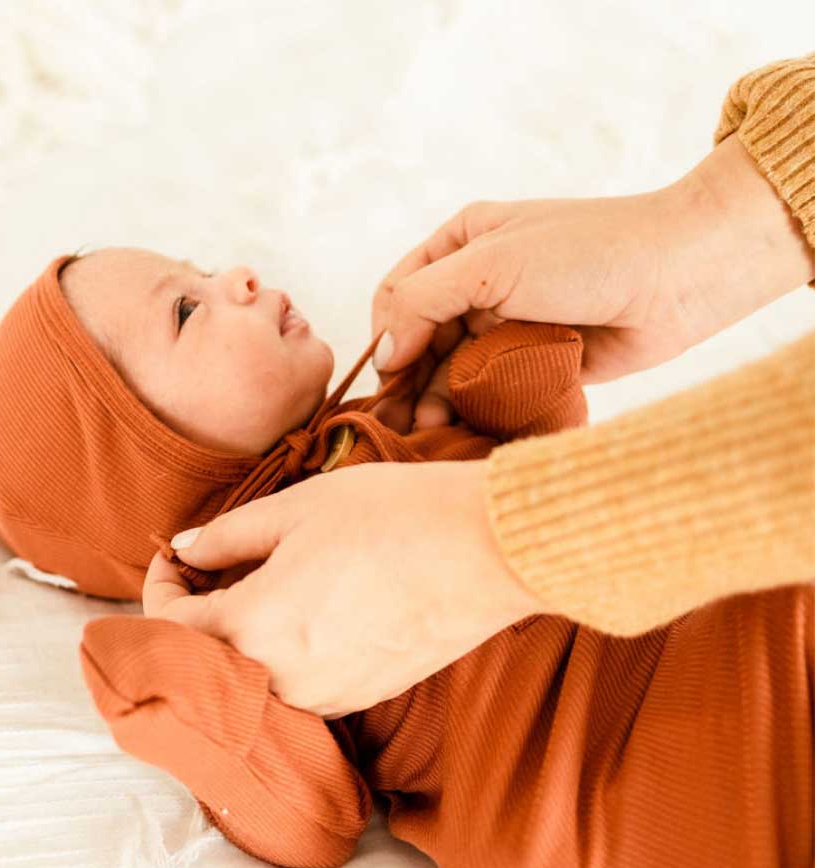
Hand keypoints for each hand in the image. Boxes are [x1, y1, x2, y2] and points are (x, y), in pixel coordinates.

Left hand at [141, 459, 542, 717]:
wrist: (485, 553)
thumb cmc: (391, 518)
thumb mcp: (296, 509)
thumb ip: (228, 536)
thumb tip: (188, 547)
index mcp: (252, 627)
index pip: (170, 623)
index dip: (159, 584)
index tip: (172, 554)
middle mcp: (280, 679)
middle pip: (203, 657)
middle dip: (192, 612)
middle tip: (205, 567)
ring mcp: (323, 698)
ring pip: (249, 676)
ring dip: (234, 635)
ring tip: (250, 585)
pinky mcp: (360, 699)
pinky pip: (294, 685)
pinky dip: (277, 654)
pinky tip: (297, 612)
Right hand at [369, 134, 814, 431]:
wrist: (677, 278)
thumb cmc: (586, 254)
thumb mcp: (491, 263)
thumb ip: (422, 302)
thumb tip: (381, 355)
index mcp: (461, 245)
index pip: (397, 295)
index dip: (386, 338)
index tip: (388, 377)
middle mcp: (477, 285)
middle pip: (418, 340)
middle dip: (405, 381)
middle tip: (395, 425)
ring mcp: (504, 326)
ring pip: (449, 370)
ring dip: (434, 401)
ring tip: (430, 431)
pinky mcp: (531, 362)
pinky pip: (486, 391)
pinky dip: (469, 411)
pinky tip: (459, 432)